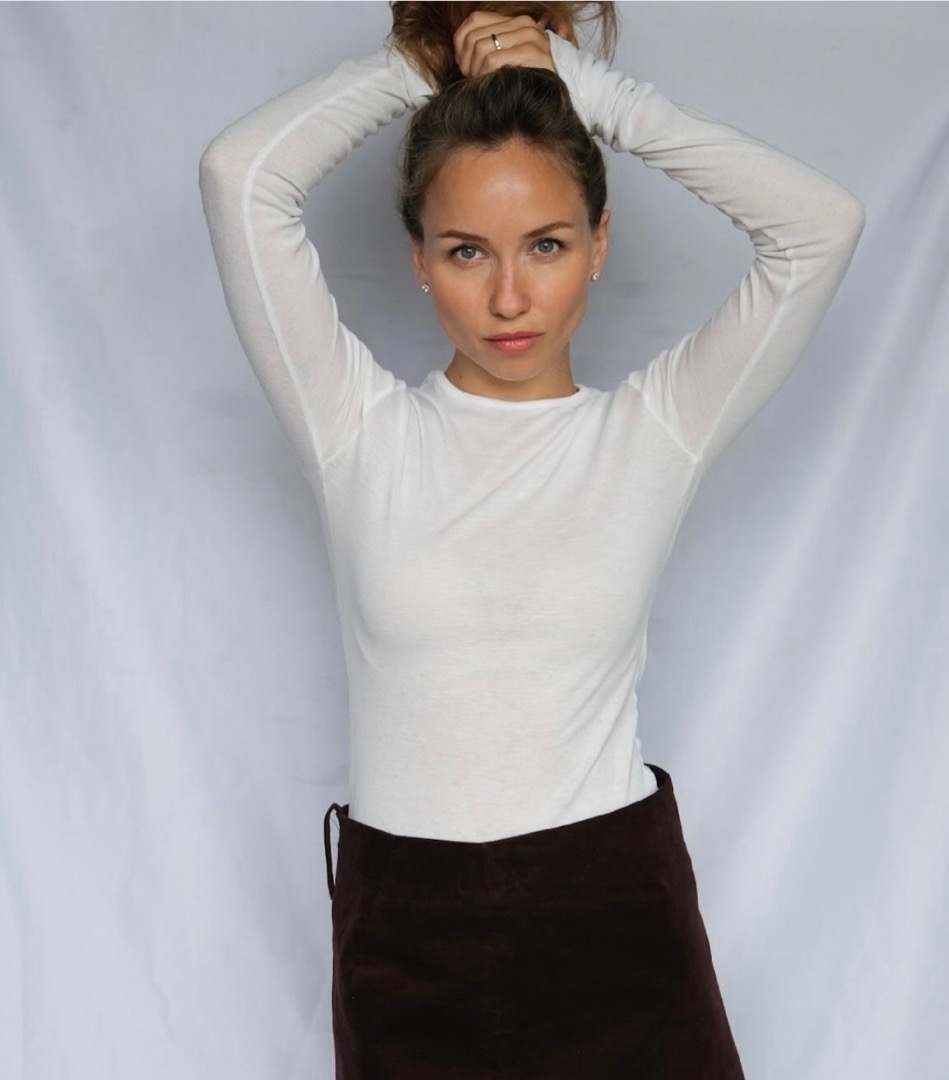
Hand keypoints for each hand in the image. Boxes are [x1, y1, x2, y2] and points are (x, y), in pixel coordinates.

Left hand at [453, 11, 570, 78]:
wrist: (573, 87)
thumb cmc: (538, 78)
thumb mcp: (516, 57)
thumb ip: (495, 48)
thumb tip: (463, 52)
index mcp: (516, 22)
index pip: (475, 21)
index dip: (461, 41)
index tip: (463, 62)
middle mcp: (523, 25)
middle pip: (474, 36)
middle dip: (466, 60)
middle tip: (471, 77)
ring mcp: (528, 37)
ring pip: (481, 48)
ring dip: (474, 70)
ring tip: (481, 82)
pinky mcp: (531, 53)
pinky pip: (492, 60)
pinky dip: (484, 74)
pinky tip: (489, 84)